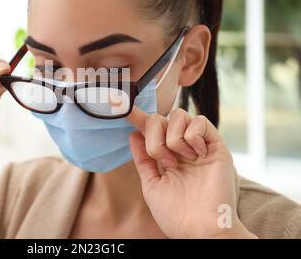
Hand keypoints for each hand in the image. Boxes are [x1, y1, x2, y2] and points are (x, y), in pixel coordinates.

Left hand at [128, 107, 254, 238]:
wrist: (199, 230)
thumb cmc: (176, 214)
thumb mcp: (152, 184)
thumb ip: (143, 159)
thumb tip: (133, 134)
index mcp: (169, 157)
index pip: (152, 130)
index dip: (138, 118)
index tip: (124, 109)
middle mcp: (183, 148)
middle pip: (161, 118)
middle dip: (154, 135)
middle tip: (163, 160)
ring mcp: (199, 146)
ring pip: (179, 115)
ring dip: (172, 137)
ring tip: (179, 161)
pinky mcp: (216, 146)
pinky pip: (200, 121)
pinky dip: (191, 135)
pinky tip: (195, 155)